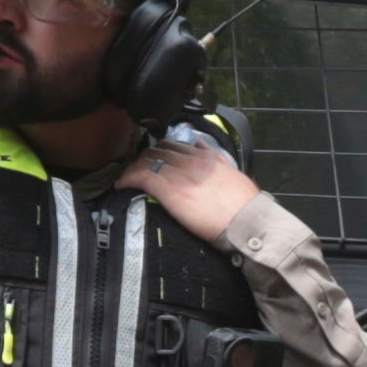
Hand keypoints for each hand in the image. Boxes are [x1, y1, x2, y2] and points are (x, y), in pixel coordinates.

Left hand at [119, 130, 267, 241]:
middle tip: (137, 167)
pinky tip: (122, 185)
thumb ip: (215, 157)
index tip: (154, 157)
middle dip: (144, 157)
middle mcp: (190, 160)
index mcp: (205, 156)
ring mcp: (179, 174)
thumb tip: (200, 144)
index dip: (160, 149)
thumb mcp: (232, 171)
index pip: (175, 145)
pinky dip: (128, 178)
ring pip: (147, 160)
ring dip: (134, 167)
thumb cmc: (243, 204)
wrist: (244, 221)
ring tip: (128, 176)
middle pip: (158, 150)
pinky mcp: (169, 190)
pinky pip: (142, 177)